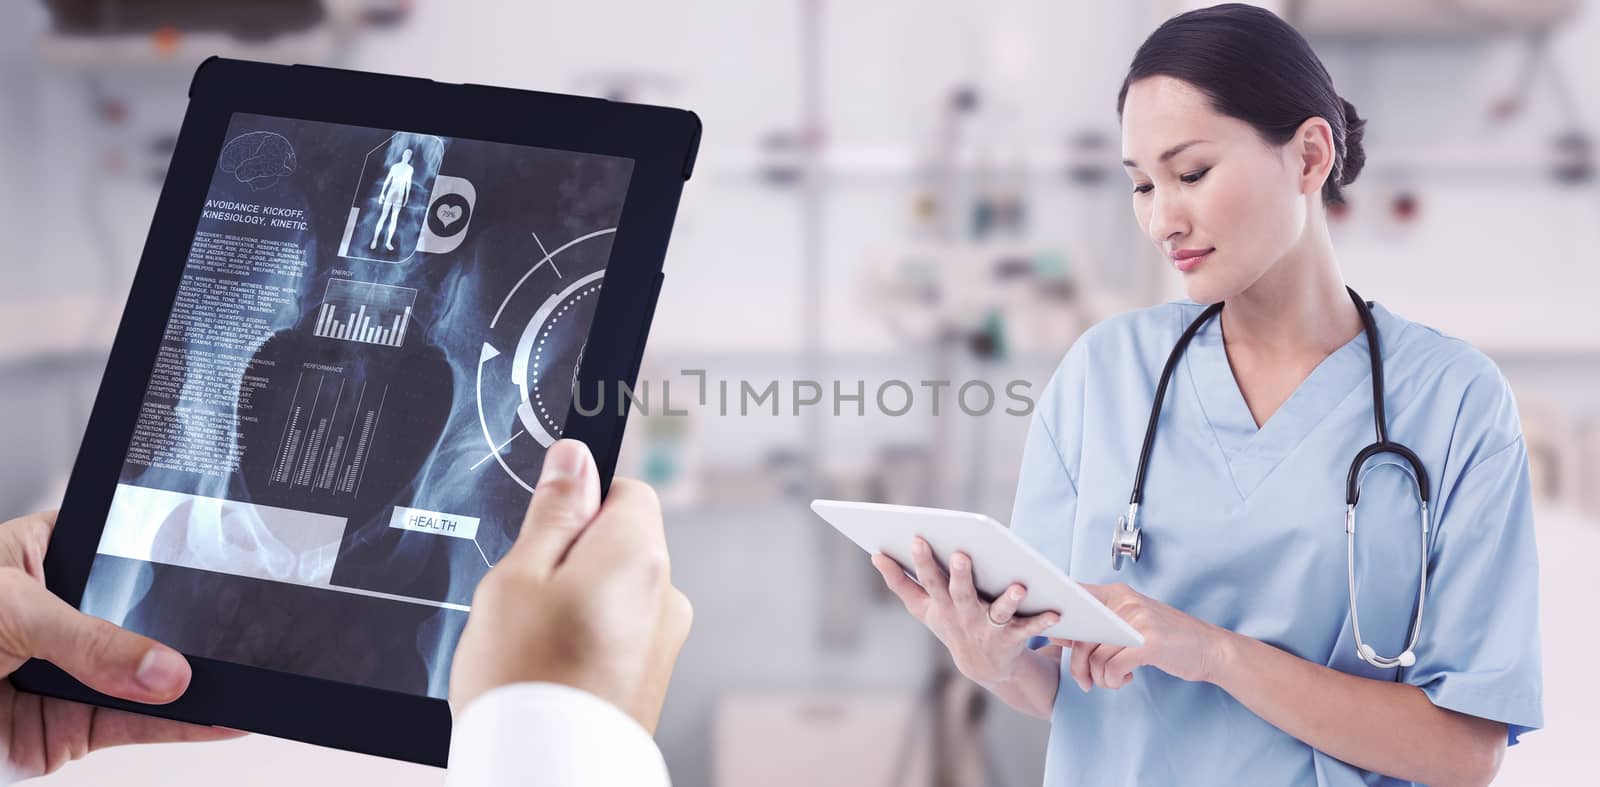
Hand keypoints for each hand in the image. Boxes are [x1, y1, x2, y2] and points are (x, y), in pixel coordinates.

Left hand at [0, 511, 240, 778]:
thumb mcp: (9, 614)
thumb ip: (94, 642)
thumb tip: (169, 672)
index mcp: (41, 557)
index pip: (124, 545)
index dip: (171, 550)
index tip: (229, 554)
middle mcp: (62, 614)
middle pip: (146, 615)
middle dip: (193, 624)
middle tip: (246, 625)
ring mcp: (68, 674)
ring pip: (147, 675)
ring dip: (195, 680)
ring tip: (248, 674)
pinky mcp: (69, 730)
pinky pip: (138, 725)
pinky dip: (183, 726)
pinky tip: (223, 716)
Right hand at [450, 439, 691, 734]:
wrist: (546, 770)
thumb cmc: (524, 677)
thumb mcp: (518, 575)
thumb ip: (554, 512)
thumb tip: (576, 457)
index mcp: (639, 553)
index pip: (626, 491)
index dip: (579, 505)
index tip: (542, 534)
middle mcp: (666, 594)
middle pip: (621, 544)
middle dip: (574, 559)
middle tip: (526, 597)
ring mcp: (664, 641)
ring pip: (616, 593)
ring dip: (579, 605)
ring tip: (534, 645)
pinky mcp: (652, 679)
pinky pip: (619, 637)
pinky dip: (588, 643)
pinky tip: (551, 670)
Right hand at [871, 537, 1059, 689]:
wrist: (984, 667)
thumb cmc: (951, 623)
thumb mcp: (923, 607)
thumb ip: (900, 582)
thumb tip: (875, 555)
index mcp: (941, 604)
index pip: (929, 579)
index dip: (922, 560)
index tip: (919, 537)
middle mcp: (963, 616)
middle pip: (960, 593)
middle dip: (959, 575)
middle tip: (960, 554)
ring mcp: (988, 629)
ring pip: (999, 613)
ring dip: (1008, 600)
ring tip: (1019, 587)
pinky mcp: (1013, 639)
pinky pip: (1029, 629)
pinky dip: (1042, 621)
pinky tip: (1055, 611)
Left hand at [1051, 582, 1228, 691]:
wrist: (1210, 649)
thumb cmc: (1166, 639)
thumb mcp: (1130, 626)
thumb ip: (1097, 628)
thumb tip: (1055, 634)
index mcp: (1118, 594)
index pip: (1074, 597)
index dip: (1060, 620)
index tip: (1056, 640)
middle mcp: (1125, 602)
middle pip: (1081, 635)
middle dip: (1077, 664)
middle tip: (1085, 681)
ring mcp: (1137, 621)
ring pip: (1093, 655)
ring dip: (1098, 677)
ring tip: (1112, 680)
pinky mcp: (1148, 644)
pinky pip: (1110, 668)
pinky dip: (1112, 680)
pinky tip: (1125, 678)